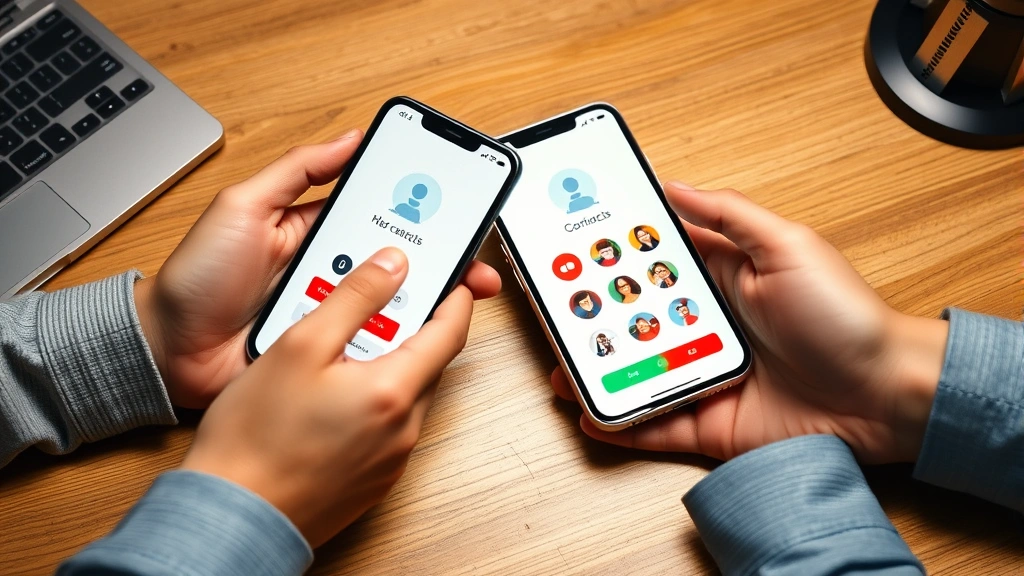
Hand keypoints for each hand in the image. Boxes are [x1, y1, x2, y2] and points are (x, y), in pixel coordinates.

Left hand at [134, 132, 500, 407]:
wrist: (168, 350)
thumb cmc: (198, 277)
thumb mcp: (242, 206)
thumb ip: (296, 171)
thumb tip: (349, 139)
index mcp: (315, 229)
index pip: (379, 215)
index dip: (418, 212)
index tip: (453, 207)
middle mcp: (331, 271)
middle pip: (396, 263)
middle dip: (438, 262)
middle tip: (471, 264)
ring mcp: (331, 313)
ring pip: (389, 305)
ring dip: (420, 302)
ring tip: (452, 297)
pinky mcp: (326, 350)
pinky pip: (367, 343)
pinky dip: (392, 341)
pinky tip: (419, 337)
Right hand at [182, 247, 470, 546]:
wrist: (233, 514)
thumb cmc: (257, 437)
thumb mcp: (302, 344)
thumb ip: (354, 297)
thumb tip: (392, 266)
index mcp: (394, 392)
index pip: (451, 332)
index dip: (455, 298)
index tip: (451, 278)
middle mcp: (404, 430)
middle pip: (428, 363)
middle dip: (411, 329)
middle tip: (376, 307)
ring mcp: (391, 460)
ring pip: (407, 395)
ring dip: (388, 366)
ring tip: (341, 351)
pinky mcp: (374, 480)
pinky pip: (388, 426)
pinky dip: (374, 400)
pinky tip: (332, 396)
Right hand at [551, 183, 947, 463]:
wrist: (888, 397)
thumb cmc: (846, 317)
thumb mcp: (788, 247)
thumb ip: (729, 215)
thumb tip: (674, 185)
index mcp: (722, 280)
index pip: (654, 267)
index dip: (614, 261)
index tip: (573, 254)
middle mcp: (707, 327)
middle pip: (636, 322)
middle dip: (593, 320)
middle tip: (554, 315)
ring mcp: (705, 376)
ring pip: (637, 373)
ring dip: (597, 372)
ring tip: (560, 367)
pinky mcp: (711, 423)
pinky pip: (655, 425)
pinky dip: (622, 423)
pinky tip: (592, 414)